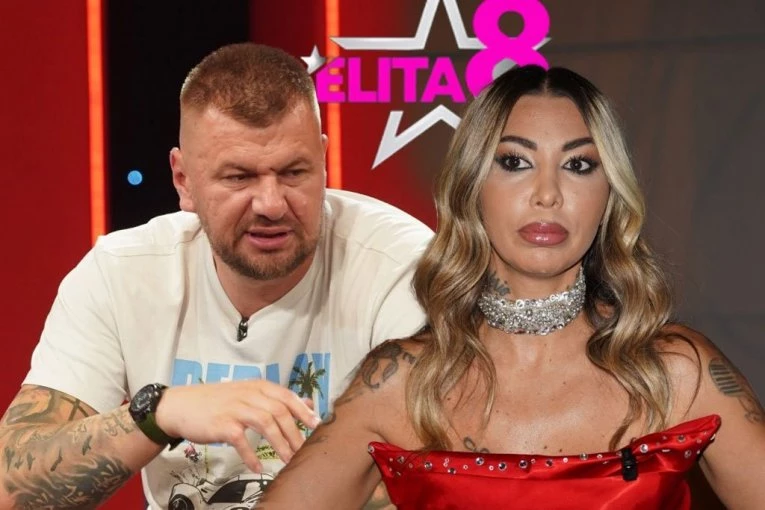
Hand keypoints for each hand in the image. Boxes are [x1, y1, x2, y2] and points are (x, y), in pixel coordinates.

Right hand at [154, 380, 319, 471]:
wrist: (181, 405)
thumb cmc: (217, 401)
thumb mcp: (248, 393)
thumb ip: (276, 398)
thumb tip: (306, 403)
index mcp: (258, 386)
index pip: (287, 396)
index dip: (303, 411)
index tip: (317, 425)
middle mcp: (249, 394)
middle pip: (280, 411)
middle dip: (295, 432)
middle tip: (304, 450)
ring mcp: (235, 408)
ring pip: (266, 423)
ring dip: (280, 444)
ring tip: (288, 460)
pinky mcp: (222, 424)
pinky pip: (242, 441)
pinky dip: (251, 455)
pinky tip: (258, 466)